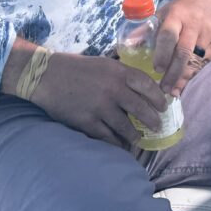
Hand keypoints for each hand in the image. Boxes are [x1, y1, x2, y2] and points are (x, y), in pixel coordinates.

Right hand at [31, 52, 167, 148]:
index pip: (147, 85)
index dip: (158, 97)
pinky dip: (116, 143)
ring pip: (127, 127)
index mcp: (117, 72)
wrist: (46, 76)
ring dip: (136, 136)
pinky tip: (121, 146)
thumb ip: (120, 73)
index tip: (164, 106)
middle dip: (153, 120)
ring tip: (139, 139)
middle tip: (157, 127)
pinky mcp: (88, 122)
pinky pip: (108, 137)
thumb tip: (139, 85)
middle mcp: (112, 89)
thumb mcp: (102, 63)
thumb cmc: (75, 67)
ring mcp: (100, 107)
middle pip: (141, 109)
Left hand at [153, 0, 210, 96]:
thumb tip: (127, 45)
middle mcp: (194, 23)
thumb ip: (146, 29)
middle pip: (184, 52)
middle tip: (163, 88)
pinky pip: (205, 61)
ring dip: (184, 77)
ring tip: (173, 90)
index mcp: (176, 15)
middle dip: (173, 73)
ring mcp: (208, 32)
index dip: (162, 54)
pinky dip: (194, 72)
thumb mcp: (162, 13)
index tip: (156, 69)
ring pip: (196, 60)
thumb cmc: (179, 9)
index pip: (169, 35)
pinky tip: (185, 81)